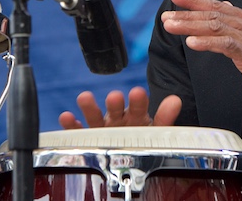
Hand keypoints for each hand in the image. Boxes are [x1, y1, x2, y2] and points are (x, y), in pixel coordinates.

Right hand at [58, 86, 181, 128]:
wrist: (128, 149)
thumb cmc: (142, 137)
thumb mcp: (156, 130)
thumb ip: (164, 117)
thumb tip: (176, 100)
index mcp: (136, 115)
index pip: (138, 106)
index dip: (138, 101)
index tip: (138, 92)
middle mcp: (118, 118)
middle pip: (116, 110)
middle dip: (115, 104)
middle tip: (114, 97)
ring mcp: (102, 127)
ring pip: (95, 117)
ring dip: (90, 107)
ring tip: (84, 97)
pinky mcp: (88, 136)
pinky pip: (78, 131)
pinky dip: (71, 125)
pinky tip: (66, 117)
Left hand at [161, 0, 241, 104]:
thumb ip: (236, 22)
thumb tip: (223, 4)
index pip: (217, 5)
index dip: (195, 0)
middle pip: (213, 14)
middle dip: (187, 14)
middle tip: (166, 16)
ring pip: (216, 26)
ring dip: (190, 26)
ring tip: (171, 26)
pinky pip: (226, 45)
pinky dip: (207, 42)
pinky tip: (191, 43)